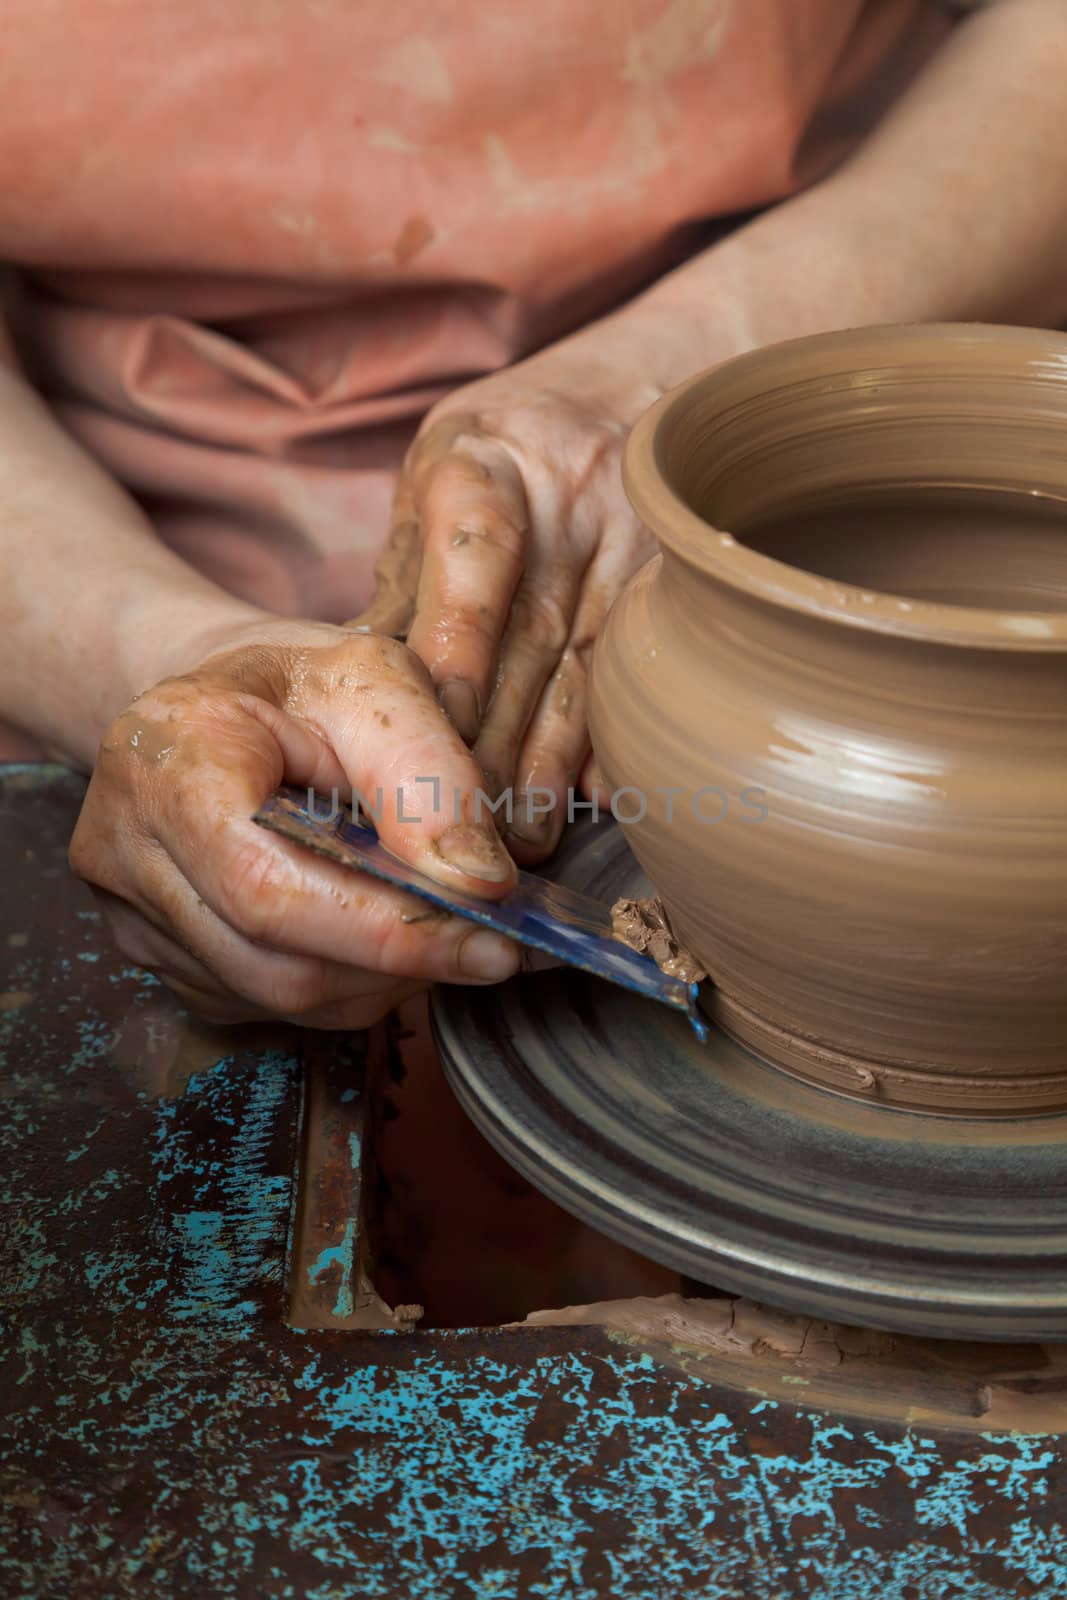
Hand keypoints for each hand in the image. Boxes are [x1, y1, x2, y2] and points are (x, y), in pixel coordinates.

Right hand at [69, 620, 520, 1028]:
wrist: (223, 699)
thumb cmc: (299, 683)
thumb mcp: (377, 681)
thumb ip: (429, 775)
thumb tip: (480, 882)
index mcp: (168, 760)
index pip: (270, 888)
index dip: (387, 932)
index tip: (492, 942)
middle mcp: (125, 847)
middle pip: (276, 962)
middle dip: (399, 962)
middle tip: (490, 941)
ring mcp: (129, 912)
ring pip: (277, 996)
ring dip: (379, 978)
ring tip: (436, 921)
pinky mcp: (153, 953)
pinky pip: (263, 1001)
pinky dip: (341, 980)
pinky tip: (373, 925)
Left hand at [355, 332, 667, 859]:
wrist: (624, 397)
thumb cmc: (500, 454)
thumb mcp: (435, 478)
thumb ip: (405, 576)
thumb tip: (356, 686)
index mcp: (490, 462)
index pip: (478, 552)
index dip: (464, 638)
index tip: (442, 719)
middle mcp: (571, 500)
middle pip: (532, 635)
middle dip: (493, 738)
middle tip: (458, 825)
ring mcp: (632, 545)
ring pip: (588, 667)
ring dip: (552, 761)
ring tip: (520, 837)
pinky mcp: (668, 589)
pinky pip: (637, 674)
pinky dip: (615, 742)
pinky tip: (598, 804)